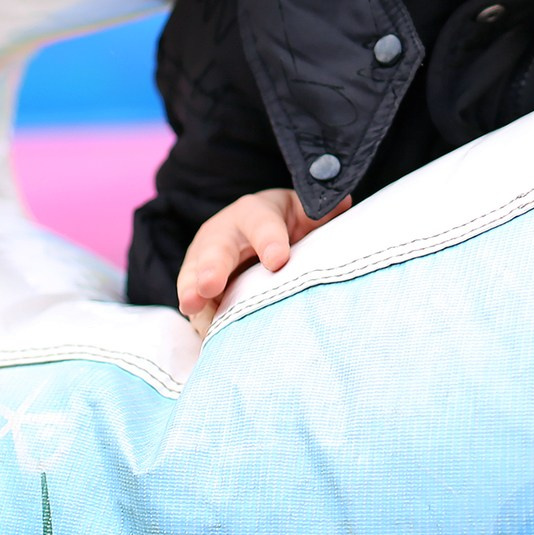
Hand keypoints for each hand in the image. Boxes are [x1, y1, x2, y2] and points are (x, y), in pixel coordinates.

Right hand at [176, 187, 348, 335]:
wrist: (255, 238)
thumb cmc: (286, 227)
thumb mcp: (302, 213)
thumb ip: (319, 212)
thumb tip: (341, 202)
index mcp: (256, 213)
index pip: (262, 222)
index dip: (269, 240)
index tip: (278, 261)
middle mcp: (225, 233)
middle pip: (217, 247)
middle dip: (213, 265)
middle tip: (209, 285)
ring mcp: (204, 259)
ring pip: (194, 273)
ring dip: (192, 290)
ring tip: (191, 306)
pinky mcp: (196, 286)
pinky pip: (194, 300)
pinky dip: (198, 316)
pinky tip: (204, 332)